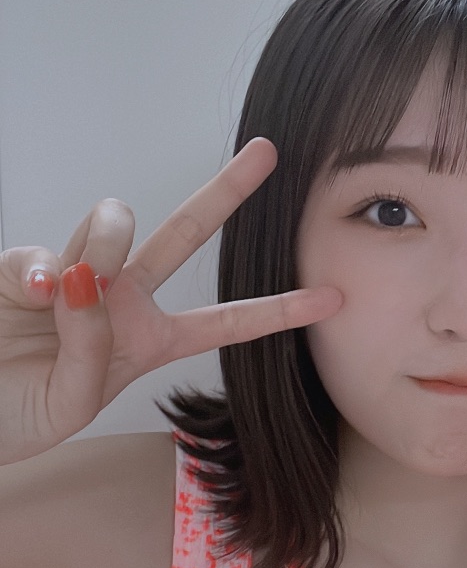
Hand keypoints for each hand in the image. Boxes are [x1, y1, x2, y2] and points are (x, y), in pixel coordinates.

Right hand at [0, 138, 340, 464]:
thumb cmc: (20, 416)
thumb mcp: (72, 402)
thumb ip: (89, 345)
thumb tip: (81, 276)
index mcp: (151, 341)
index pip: (226, 323)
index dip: (279, 310)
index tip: (334, 297)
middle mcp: (121, 298)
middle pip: (185, 235)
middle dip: (226, 192)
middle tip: (267, 152)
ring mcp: (75, 275)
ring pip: (113, 228)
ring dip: (106, 244)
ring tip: (67, 294)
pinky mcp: (26, 268)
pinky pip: (46, 253)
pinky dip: (43, 272)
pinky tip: (38, 293)